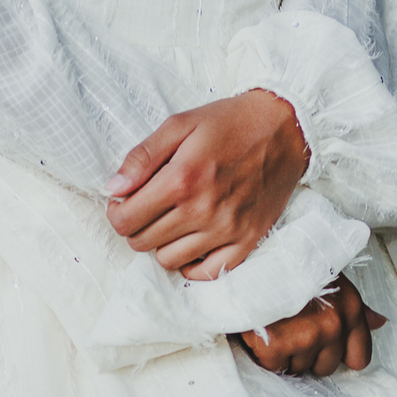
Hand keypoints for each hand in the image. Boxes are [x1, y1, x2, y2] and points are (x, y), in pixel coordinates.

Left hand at [104, 91, 309, 279]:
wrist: (284, 129)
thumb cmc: (228, 122)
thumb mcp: (179, 124)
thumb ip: (142, 157)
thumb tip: (112, 189)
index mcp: (182, 179)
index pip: (126, 220)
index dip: (116, 212)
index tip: (123, 201)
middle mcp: (203, 211)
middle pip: (143, 242)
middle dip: (136, 226)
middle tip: (147, 207)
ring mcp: (227, 230)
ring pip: (169, 260)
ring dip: (161, 243)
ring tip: (171, 219)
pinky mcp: (247, 242)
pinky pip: (206, 273)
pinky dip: (192, 262)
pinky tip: (191, 240)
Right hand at [238, 274, 386, 376]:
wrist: (249, 254)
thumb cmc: (289, 262)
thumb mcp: (329, 278)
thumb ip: (354, 307)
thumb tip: (379, 322)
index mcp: (350, 307)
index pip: (359, 356)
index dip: (339, 352)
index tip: (324, 343)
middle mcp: (333, 325)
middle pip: (325, 366)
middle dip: (307, 352)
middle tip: (291, 324)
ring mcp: (306, 337)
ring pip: (298, 368)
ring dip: (285, 352)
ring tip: (274, 322)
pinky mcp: (277, 345)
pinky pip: (274, 365)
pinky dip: (264, 352)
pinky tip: (261, 327)